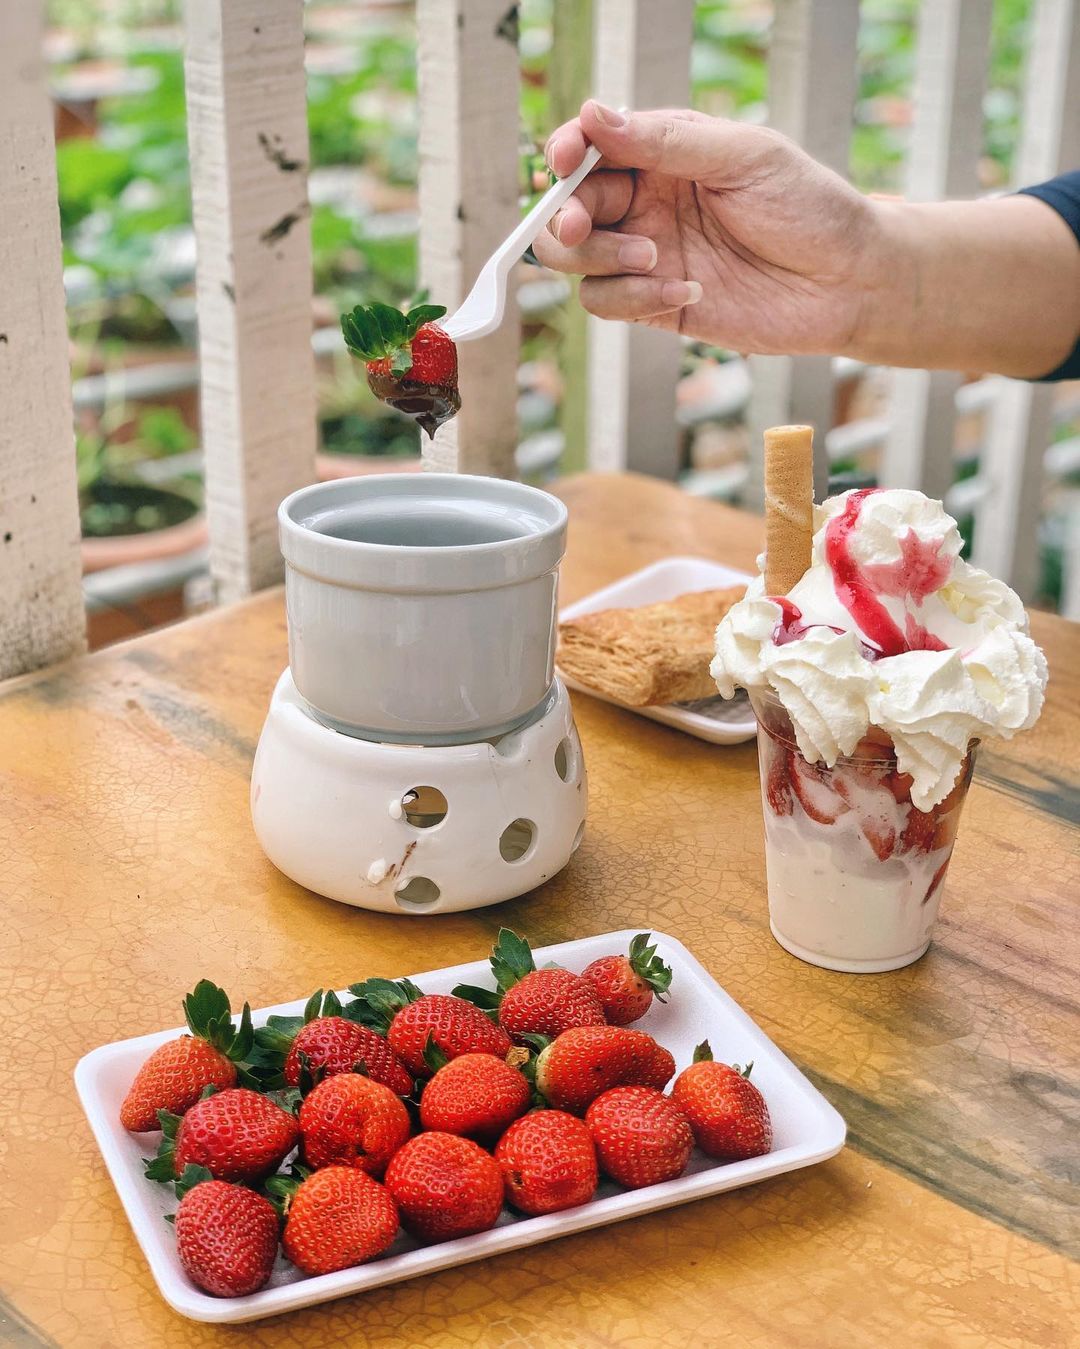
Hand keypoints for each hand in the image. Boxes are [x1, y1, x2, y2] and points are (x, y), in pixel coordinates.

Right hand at [535, 101, 881, 355]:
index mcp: (663, 154)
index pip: (591, 148)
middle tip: (585, 225)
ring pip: (574, 257)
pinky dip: (633, 299)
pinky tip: (687, 292)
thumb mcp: (744, 157)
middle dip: (568, 215)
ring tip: (653, 258)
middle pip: (568, 205)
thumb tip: (594, 116)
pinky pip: (606, 302)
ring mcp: (646, 256)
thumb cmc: (807, 207)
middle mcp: (646, 203)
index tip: (567, 159)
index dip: (567, 151)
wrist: (846, 282)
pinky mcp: (655, 305)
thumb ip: (667, 141)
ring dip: (599, 257)